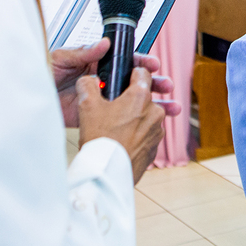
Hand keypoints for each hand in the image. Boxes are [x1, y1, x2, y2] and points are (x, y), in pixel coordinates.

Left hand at [50, 39, 175, 126]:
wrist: (25, 96)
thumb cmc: (41, 72)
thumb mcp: (61, 57)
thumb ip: (83, 52)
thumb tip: (104, 44)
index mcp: (98, 64)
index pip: (125, 63)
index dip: (142, 64)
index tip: (153, 65)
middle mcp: (103, 81)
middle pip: (135, 83)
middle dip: (155, 85)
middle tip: (167, 87)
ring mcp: (102, 100)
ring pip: (132, 103)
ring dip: (153, 105)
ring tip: (171, 108)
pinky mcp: (96, 116)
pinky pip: (119, 120)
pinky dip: (136, 123)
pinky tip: (150, 125)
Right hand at [78, 69, 176, 183]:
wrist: (108, 173)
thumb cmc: (100, 139)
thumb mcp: (87, 107)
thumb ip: (88, 86)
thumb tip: (88, 80)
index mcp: (141, 96)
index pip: (143, 72)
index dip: (131, 73)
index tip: (124, 77)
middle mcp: (155, 111)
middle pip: (145, 96)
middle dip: (131, 99)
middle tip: (115, 106)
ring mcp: (158, 130)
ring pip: (147, 116)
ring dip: (135, 118)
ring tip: (115, 126)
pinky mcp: (155, 146)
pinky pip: (147, 134)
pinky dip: (137, 134)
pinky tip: (121, 140)